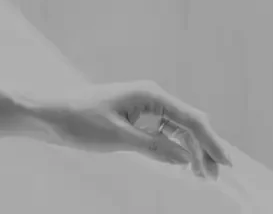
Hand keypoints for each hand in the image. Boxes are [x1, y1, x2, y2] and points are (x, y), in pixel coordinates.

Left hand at [31, 80, 230, 178]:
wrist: (47, 114)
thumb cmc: (78, 120)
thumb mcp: (118, 137)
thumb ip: (154, 147)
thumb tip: (185, 157)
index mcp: (150, 95)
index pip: (190, 119)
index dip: (211, 142)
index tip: (225, 163)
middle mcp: (151, 98)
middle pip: (188, 125)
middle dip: (204, 150)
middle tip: (213, 177)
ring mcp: (143, 108)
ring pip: (177, 130)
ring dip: (191, 151)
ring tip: (201, 175)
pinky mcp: (134, 118)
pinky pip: (163, 133)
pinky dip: (174, 148)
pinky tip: (181, 164)